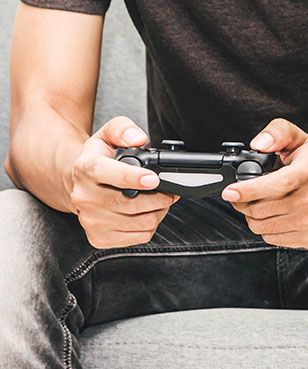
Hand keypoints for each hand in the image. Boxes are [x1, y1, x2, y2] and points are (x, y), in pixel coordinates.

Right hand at [68, 116, 177, 247]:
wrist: (79, 183)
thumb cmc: (99, 159)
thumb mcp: (107, 135)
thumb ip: (122, 129)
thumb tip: (138, 138)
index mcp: (85, 168)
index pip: (106, 174)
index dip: (132, 178)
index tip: (154, 179)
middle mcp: (84, 197)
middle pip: (130, 204)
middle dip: (159, 198)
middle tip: (168, 191)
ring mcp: (90, 220)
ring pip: (140, 223)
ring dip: (158, 212)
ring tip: (158, 201)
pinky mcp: (98, 238)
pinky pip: (139, 237)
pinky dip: (151, 226)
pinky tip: (146, 214)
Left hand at [222, 119, 307, 248]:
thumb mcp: (300, 139)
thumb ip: (277, 132)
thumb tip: (259, 144)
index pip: (278, 184)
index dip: (249, 190)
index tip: (230, 192)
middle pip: (263, 209)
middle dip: (243, 203)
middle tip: (242, 195)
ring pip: (263, 227)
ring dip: (253, 216)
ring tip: (260, 203)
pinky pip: (273, 238)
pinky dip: (266, 228)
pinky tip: (275, 215)